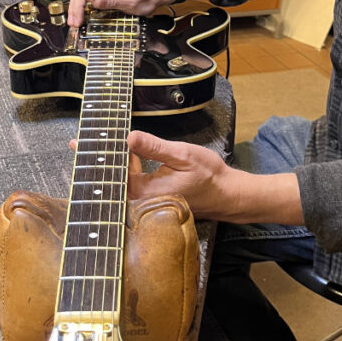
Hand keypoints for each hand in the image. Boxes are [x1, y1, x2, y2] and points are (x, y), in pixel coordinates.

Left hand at [126, 130, 240, 219]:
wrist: (226, 194)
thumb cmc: (207, 175)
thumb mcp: (182, 154)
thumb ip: (154, 147)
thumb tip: (130, 137)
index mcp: (145, 192)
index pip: (118, 169)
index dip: (116, 150)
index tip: (115, 134)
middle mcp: (142, 203)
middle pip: (119, 178)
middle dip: (119, 157)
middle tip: (116, 135)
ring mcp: (147, 207)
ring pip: (127, 182)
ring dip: (126, 164)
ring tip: (125, 144)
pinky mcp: (153, 205)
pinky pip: (136, 187)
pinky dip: (134, 172)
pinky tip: (137, 157)